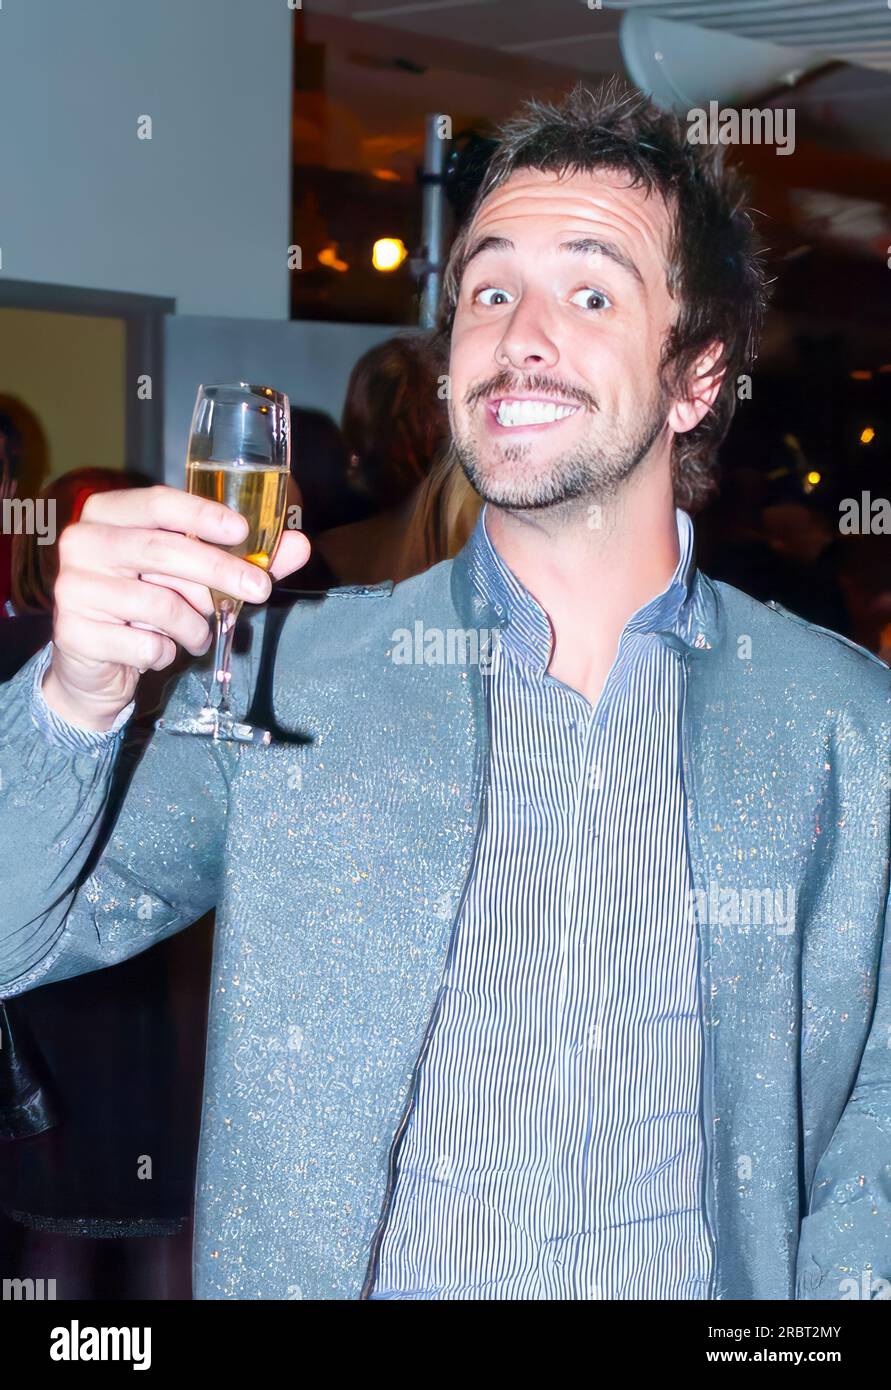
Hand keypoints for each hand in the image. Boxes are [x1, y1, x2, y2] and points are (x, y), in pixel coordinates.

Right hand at [42, 484, 310, 730]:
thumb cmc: (148, 607)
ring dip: (194, 625)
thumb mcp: (195, 578)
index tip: (242, 530)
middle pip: (163, 549)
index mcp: (107, 513)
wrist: (96, 666)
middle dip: (220, 571)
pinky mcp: (73, 632)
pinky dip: (165, 652)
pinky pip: (143, 643)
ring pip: (158, 602)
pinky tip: (161, 651)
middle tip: (259, 591)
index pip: (158, 502)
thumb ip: (244, 560)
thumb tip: (299, 544)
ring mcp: (72, 587)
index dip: (202, 515)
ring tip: (199, 636)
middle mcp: (82, 542)